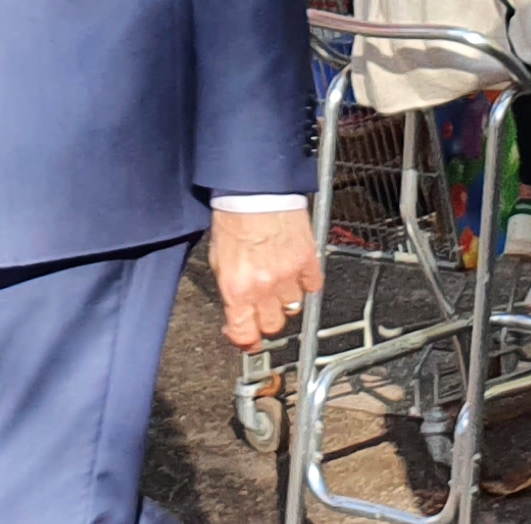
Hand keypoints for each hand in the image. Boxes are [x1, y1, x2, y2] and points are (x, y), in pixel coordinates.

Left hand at [208, 204, 323, 352]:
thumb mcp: (217, 261)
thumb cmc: (232, 219)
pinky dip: (306, 283)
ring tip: (278, 281)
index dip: (246, 341)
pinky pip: (313, 286)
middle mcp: (264, 288)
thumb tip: (236, 312)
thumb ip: (229, 291)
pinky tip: (296, 272)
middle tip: (261, 305)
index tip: (247, 338)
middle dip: (266, 318)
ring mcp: (289, 275)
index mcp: (237, 289)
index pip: (245, 334)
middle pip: (273, 325)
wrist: (254, 190)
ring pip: (293, 308)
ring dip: (285, 300)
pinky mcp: (308, 260)